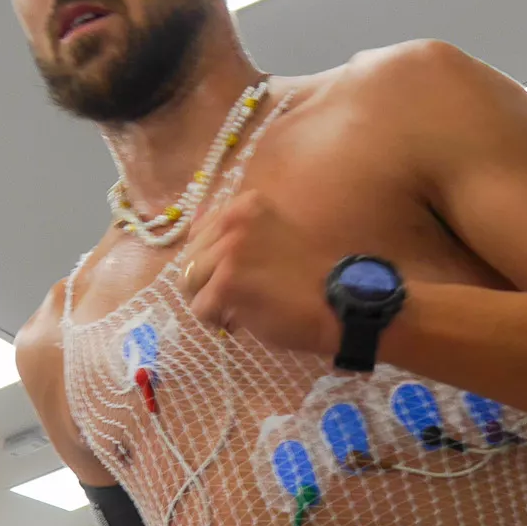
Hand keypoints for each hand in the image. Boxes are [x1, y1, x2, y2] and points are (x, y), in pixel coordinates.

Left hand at [177, 190, 337, 354]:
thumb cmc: (307, 275)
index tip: (237, 274)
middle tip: (237, 297)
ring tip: (238, 308)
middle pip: (189, 257)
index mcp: (245, 205)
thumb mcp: (270, 236)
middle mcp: (234, 220)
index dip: (211, 260)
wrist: (337, 303)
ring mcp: (229, 251)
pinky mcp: (227, 283)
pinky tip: (240, 320)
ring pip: (188, 283)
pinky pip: (200, 308)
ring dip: (209, 301)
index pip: (199, 232)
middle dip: (206, 282)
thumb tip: (194, 218)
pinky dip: (215, 320)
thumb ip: (233, 229)